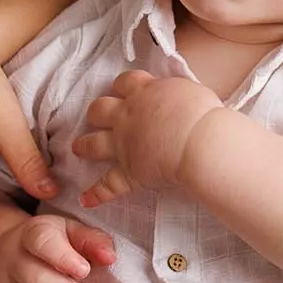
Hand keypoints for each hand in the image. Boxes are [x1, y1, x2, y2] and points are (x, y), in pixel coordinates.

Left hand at [73, 71, 222, 205]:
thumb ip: (174, 92)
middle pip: (99, 109)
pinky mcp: (128, 172)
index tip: (124, 91)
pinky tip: (85, 200)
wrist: (200, 142)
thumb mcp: (189, 90)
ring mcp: (123, 145)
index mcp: (144, 93)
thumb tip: (175, 96)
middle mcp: (127, 117)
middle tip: (98, 118)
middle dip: (96, 113)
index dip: (122, 87)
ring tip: (79, 149)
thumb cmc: (203, 114)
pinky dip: (96, 194)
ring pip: (93, 144)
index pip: (125, 83)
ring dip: (84, 146)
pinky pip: (107, 186)